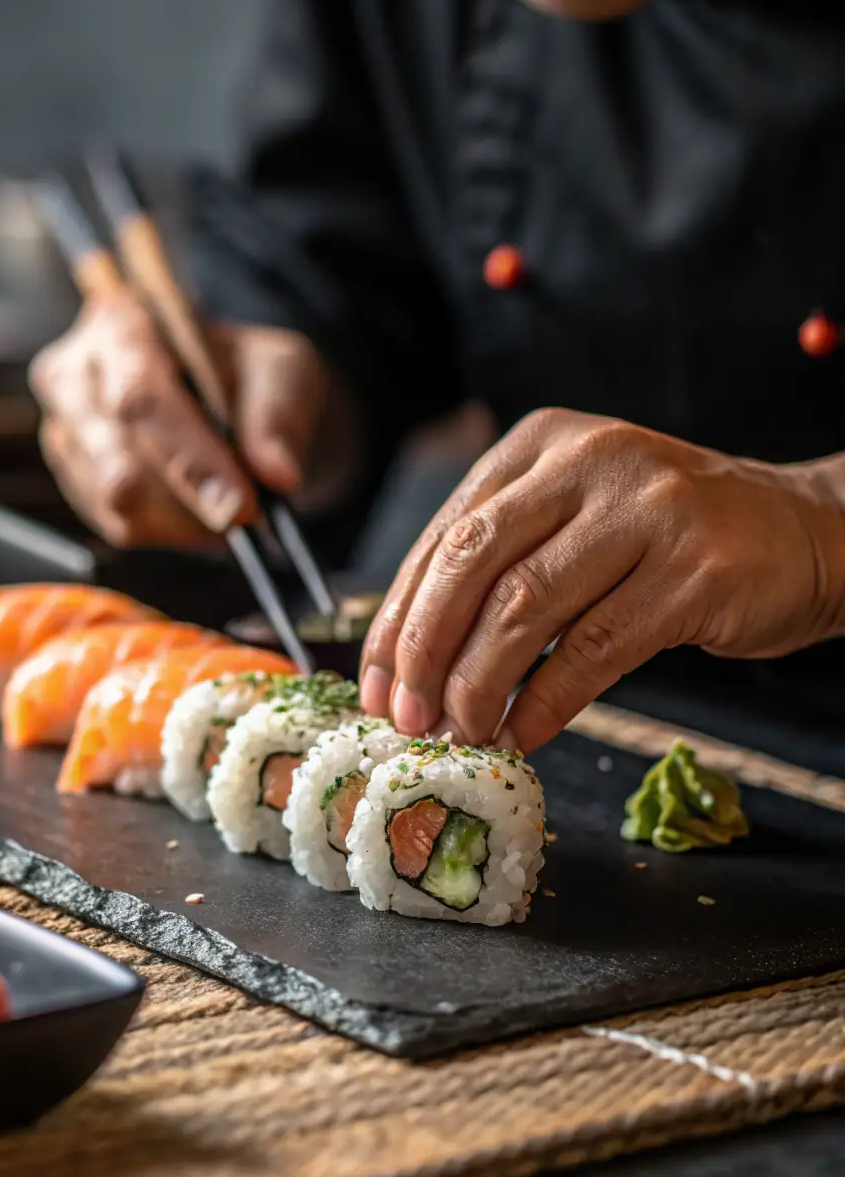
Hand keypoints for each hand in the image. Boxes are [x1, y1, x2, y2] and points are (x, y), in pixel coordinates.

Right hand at [30, 293, 329, 546]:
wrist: (233, 401)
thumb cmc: (251, 376)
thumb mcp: (285, 372)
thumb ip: (278, 415)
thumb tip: (277, 473)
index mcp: (121, 322)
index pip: (141, 397)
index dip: (191, 458)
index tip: (242, 505)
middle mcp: (74, 373)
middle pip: (117, 460)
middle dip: (191, 497)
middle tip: (250, 515)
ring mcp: (67, 430)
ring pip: (120, 501)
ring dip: (188, 516)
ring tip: (231, 499)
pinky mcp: (76, 480)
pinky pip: (122, 526)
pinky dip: (175, 529)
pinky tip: (202, 507)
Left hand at [360, 408, 844, 753]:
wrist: (799, 530)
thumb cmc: (666, 535)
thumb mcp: (575, 517)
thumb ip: (500, 563)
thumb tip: (410, 657)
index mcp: (541, 444)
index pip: (446, 532)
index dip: (400, 614)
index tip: (377, 682)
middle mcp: (587, 462)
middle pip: (472, 560)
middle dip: (424, 648)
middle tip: (408, 716)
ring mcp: (645, 510)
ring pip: (526, 605)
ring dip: (479, 682)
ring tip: (462, 731)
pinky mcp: (694, 570)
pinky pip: (596, 648)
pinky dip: (547, 700)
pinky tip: (524, 732)